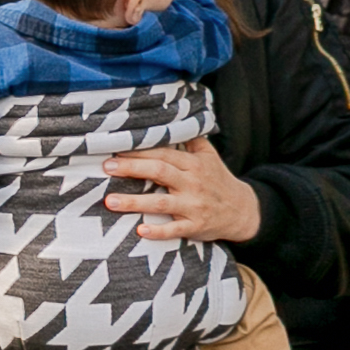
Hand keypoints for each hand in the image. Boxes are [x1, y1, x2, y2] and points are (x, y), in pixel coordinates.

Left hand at [102, 138, 262, 242]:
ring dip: (135, 202)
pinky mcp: (196, 226)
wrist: (243, 211)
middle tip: (107, 167)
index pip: (163, 154)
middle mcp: (193, 183)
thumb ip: (190, 138)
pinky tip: (140, 230)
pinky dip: (158, 231)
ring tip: (110, 201)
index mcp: (193, 164)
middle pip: (160, 172)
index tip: (115, 150)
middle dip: (132, 169)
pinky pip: (175, 229)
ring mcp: (194, 206)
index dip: (139, 152)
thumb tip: (171, 118)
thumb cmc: (218, 180)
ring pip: (161, 202)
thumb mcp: (209, 156)